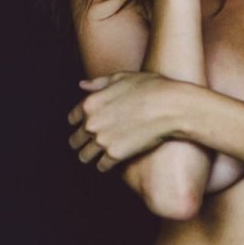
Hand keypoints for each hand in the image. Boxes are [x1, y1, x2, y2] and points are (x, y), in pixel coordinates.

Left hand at [67, 72, 183, 171]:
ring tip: (99, 157)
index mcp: (90, 103)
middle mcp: (91, 123)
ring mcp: (102, 140)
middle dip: (81, 143)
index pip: (72, 119)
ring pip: (84, 156)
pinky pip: (101, 166)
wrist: (171, 107)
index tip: (86, 128)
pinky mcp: (115, 155)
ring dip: (90, 156)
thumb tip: (83, 85)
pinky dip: (105, 165)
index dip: (78, 124)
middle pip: (75, 140)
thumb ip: (99, 83)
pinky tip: (111, 162)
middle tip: (90, 146)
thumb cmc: (151, 88)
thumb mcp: (122, 78)